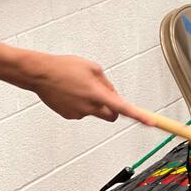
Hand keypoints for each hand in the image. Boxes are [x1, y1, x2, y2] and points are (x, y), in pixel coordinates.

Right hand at [23, 53, 153, 124]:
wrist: (38, 73)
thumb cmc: (64, 67)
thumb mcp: (93, 68)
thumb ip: (108, 83)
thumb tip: (114, 94)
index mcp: (98, 94)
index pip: (124, 108)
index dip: (140, 117)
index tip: (151, 123)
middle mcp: (90, 107)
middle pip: (113, 116)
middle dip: (114, 110)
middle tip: (106, 96)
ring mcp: (79, 113)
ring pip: (97, 113)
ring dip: (95, 104)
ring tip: (80, 88)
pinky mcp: (69, 116)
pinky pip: (83, 112)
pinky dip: (82, 105)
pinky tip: (71, 93)